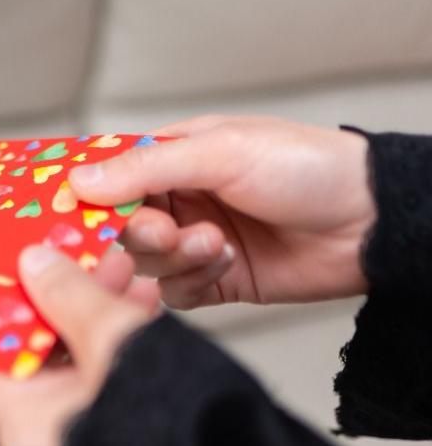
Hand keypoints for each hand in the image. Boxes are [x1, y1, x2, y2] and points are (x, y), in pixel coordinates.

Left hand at [0, 245, 159, 445]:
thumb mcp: (117, 342)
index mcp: (26, 420)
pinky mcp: (123, 433)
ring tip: (129, 271)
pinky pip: (109, 377)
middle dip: (66, 295)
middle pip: (40, 349)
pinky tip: (148, 305)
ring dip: (100, 311)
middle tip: (90, 256)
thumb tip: (37, 263)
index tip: (27, 260)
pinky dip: (123, 342)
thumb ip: (73, 297)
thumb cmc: (170, 421)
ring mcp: (85, 436)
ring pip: (80, 359)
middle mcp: (49, 435)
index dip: (10, 298)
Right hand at [69, 115, 375, 307]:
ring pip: (146, 263)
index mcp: (171, 158)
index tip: (76, 216)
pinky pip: (174, 293)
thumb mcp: (220, 152)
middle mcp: (176, 200)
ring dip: (176, 257)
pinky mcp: (214, 281)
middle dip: (139, 233)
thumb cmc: (302, 166)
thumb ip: (146, 168)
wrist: (370, 222)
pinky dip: (193, 281)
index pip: (109, 179)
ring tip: (216, 243)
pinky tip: (226, 262)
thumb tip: (78, 180)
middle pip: (121, 228)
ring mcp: (193, 242)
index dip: (90, 199)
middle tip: (166, 232)